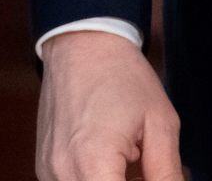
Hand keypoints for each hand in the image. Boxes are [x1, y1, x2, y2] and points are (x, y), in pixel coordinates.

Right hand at [35, 29, 181, 180]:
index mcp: (93, 163)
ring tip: (132, 163)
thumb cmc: (122, 77)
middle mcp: (63, 172)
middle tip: (146, 171)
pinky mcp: (44, 168)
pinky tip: (115, 165)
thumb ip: (167, 174)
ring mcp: (48, 172)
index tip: (154, 177)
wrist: (82, 44)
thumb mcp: (160, 125)